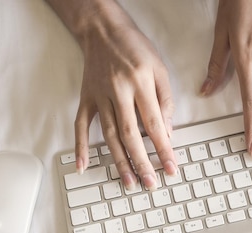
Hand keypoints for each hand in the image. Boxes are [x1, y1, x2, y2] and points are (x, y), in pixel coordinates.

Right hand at [63, 2, 176, 189]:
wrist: (103, 30)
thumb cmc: (136, 48)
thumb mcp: (160, 69)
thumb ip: (166, 101)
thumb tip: (168, 132)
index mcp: (141, 84)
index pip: (155, 125)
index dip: (163, 149)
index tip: (171, 168)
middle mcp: (118, 92)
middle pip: (131, 135)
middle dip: (142, 162)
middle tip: (151, 184)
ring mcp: (99, 96)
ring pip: (109, 135)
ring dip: (119, 161)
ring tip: (129, 181)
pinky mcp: (86, 98)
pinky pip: (81, 125)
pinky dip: (80, 146)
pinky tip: (83, 165)